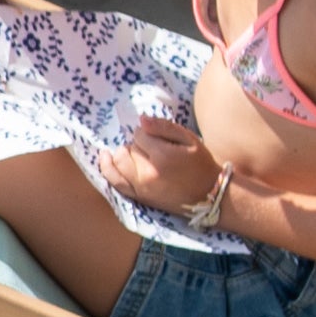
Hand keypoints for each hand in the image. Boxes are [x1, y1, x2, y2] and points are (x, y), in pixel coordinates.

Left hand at [102, 106, 217, 214]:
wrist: (210, 195)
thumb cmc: (201, 165)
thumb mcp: (190, 140)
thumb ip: (164, 127)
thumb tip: (141, 119)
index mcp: (164, 156)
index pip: (140, 135)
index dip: (147, 134)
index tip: (158, 139)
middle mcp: (149, 173)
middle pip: (129, 149)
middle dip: (137, 145)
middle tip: (151, 148)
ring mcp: (142, 187)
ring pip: (119, 162)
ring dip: (122, 154)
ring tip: (132, 152)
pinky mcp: (139, 196)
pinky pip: (115, 181)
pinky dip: (107, 168)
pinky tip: (105, 157)